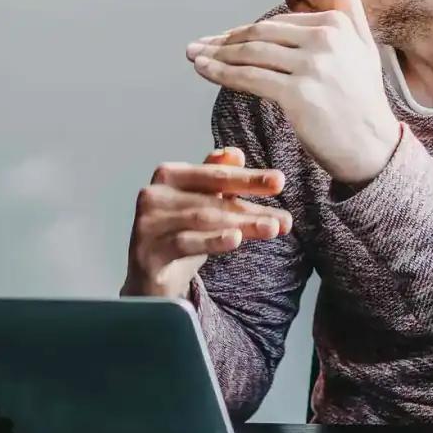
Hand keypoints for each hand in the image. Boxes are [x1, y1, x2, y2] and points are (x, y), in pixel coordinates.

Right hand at [123, 147, 292, 299]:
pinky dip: (212, 240)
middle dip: (250, 207)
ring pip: (203, 220)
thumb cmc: (178, 236)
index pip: (214, 174)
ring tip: (271, 228)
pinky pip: (185, 243)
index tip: (279, 182)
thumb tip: (235, 153)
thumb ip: (216, 179)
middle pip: (211, 199)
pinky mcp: (148, 252)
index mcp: (168, 176)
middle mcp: (154, 195)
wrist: (149, 280)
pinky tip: (235, 239)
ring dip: (242, 224)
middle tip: (284, 217)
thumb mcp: (201, 205)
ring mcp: (148, 224)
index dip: (247, 178)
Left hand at [186, 0, 401, 187]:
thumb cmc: (363, 99)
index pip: (276, 24)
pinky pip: (250, 78)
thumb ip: (351, 8)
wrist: (372, 146)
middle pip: (259, 36)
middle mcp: (324, 39)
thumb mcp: (363, 46)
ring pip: (251, 55)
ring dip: (216, 55)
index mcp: (336, 23)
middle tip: (198, 45)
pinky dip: (221, 73)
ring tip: (194, 56)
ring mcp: (311, 66)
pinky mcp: (298, 94)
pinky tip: (203, 70)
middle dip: (224, 41)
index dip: (244, 32)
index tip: (221, 39)